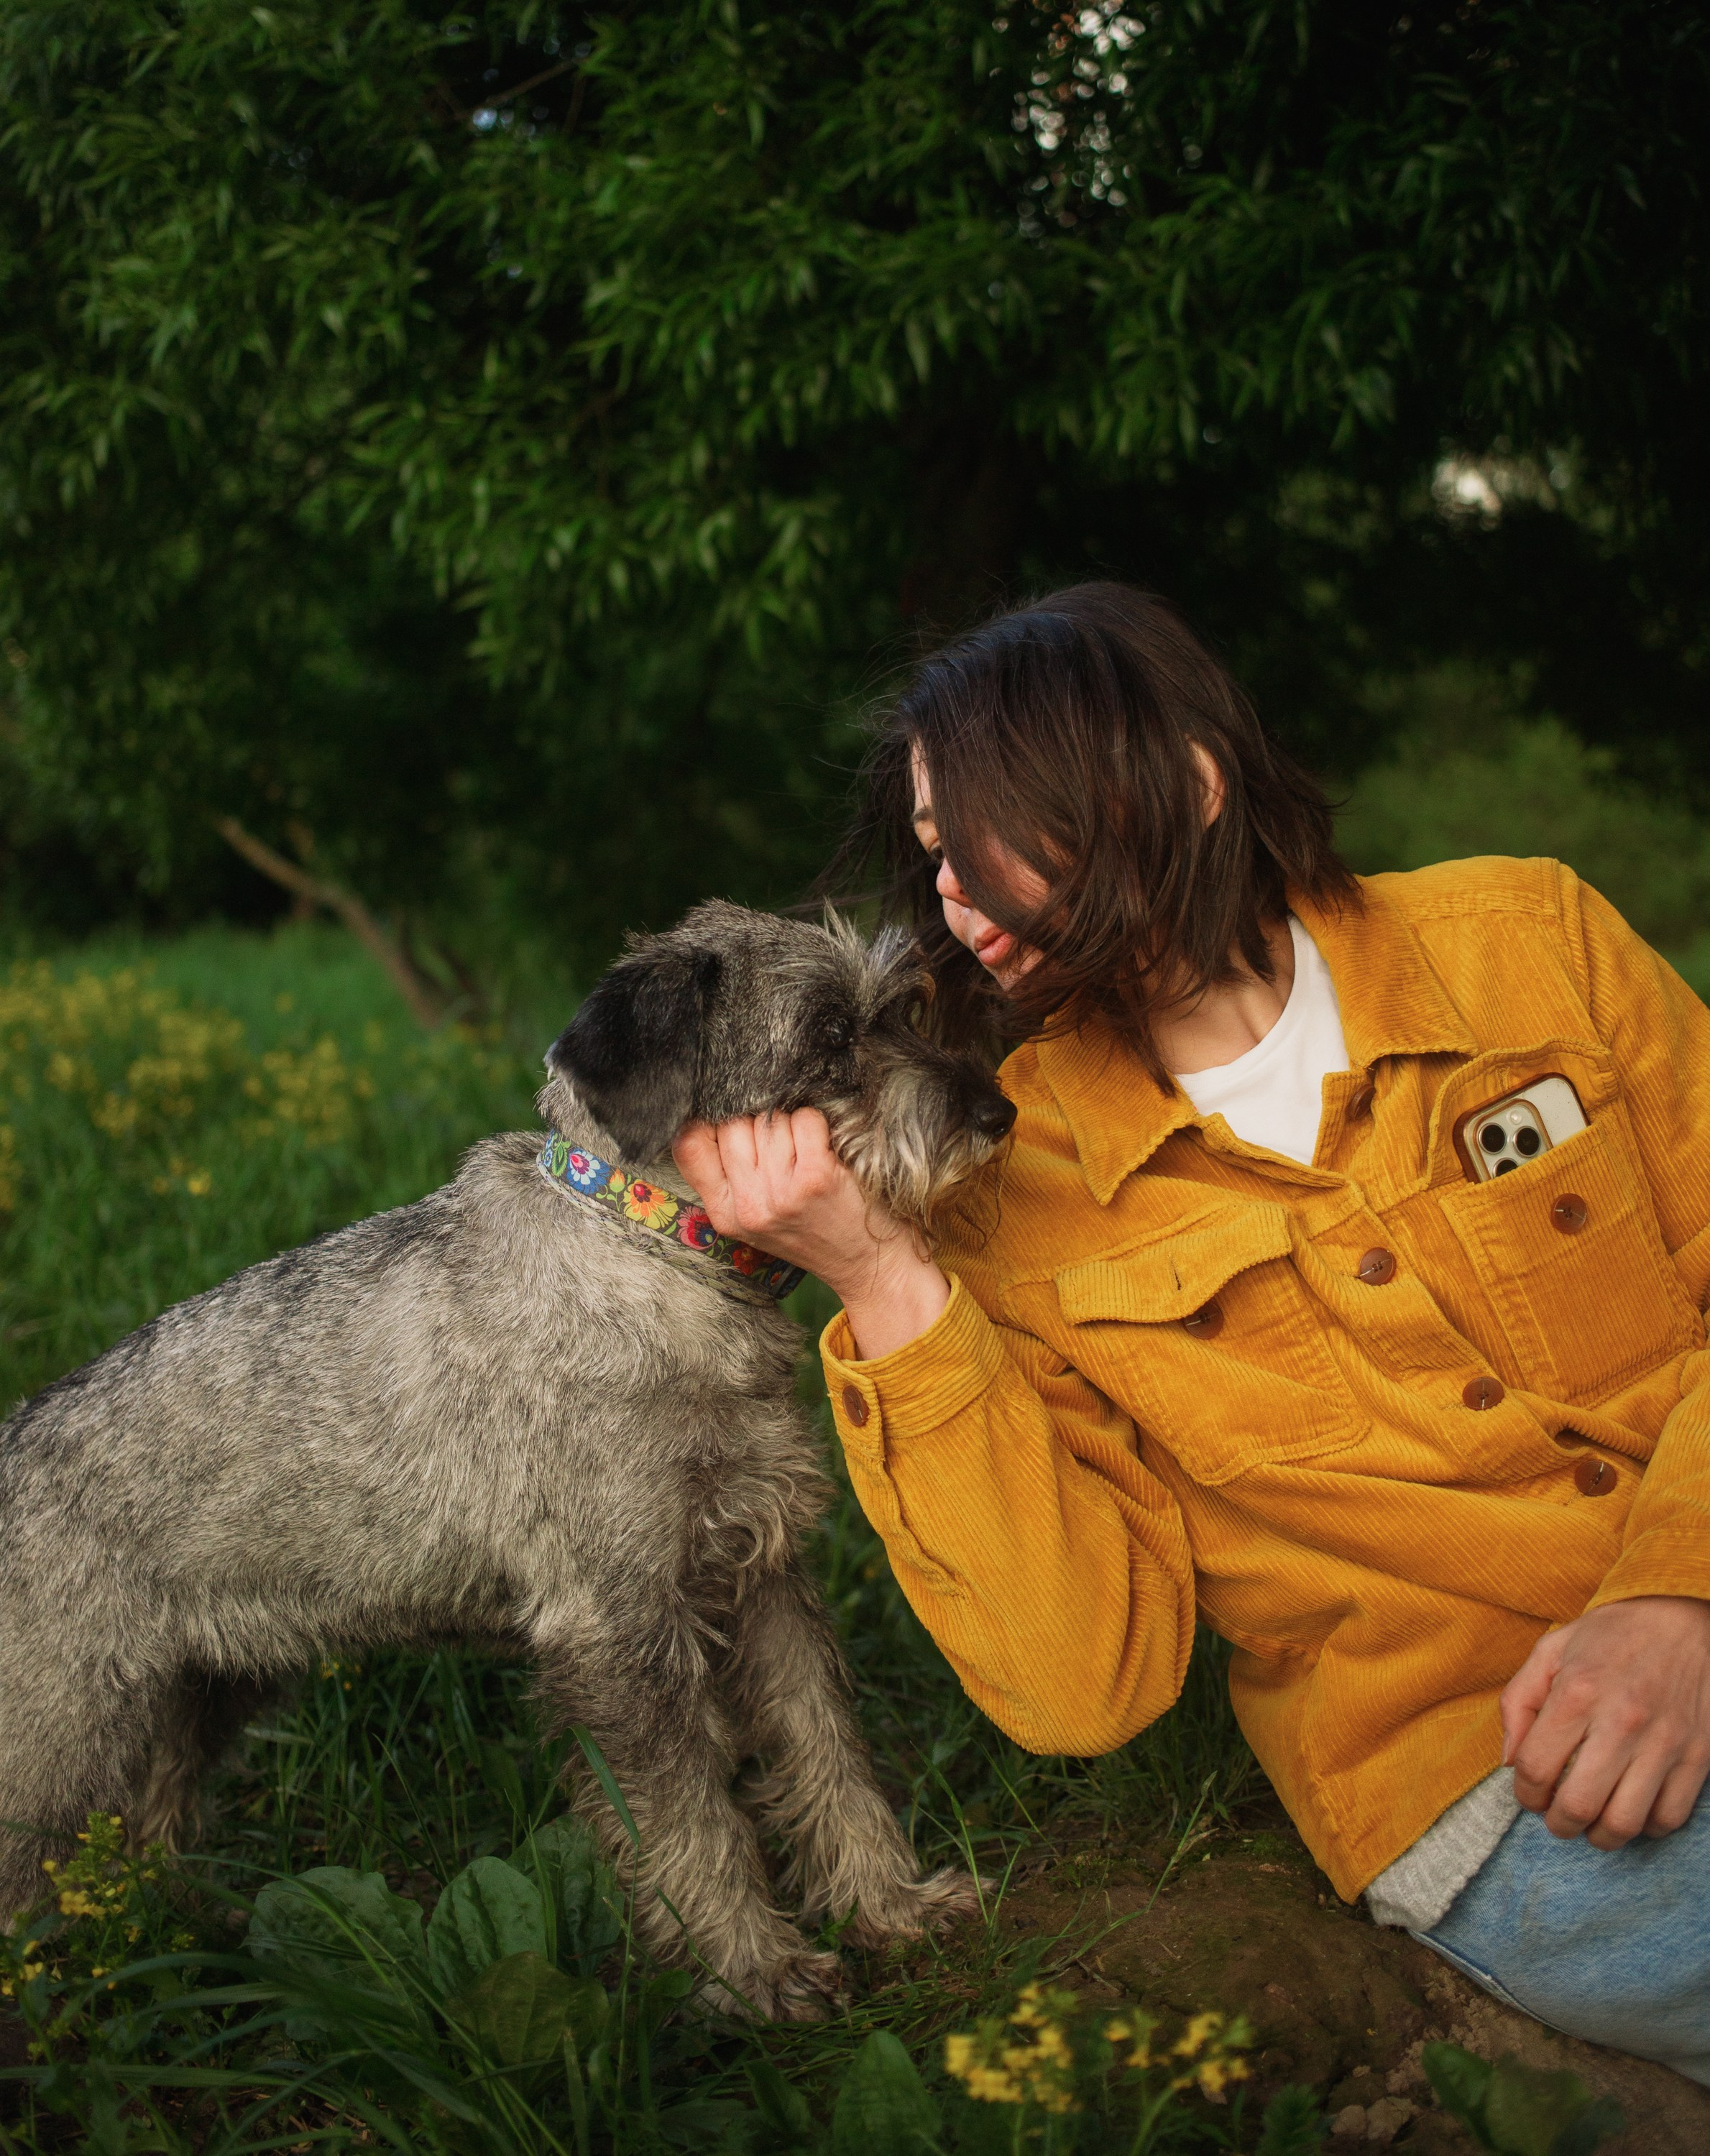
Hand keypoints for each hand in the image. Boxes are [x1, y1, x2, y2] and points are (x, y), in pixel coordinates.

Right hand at [672, 1110, 948, 1357]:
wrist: (869, 1265)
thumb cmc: (815, 1230)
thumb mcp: (756, 1215)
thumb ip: (729, 1174)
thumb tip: (712, 1110)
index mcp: (724, 1213)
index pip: (688, 1143)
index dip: (707, 1120)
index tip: (729, 1120)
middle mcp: (747, 1206)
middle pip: (731, 1124)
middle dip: (757, 1121)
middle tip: (784, 1145)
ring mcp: (781, 1193)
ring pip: (769, 1118)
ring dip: (789, 1122)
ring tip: (805, 1152)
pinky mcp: (816, 1178)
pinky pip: (804, 1120)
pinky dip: (816, 1124)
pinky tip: (825, 1149)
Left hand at [1500, 1595, 1709, 1847]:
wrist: (1683, 1620)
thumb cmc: (1611, 1636)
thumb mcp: (1551, 1650)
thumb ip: (1518, 1702)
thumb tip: (1508, 1761)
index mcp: (1577, 1693)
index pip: (1536, 1768)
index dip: (1525, 1794)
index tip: (1530, 1793)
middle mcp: (1622, 1722)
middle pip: (1578, 1805)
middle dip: (1558, 1824)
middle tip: (1556, 1817)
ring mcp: (1664, 1743)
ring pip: (1625, 1823)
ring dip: (1599, 1836)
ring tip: (1591, 1823)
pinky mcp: (1698, 1757)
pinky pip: (1669, 1817)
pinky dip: (1645, 1827)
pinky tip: (1630, 1808)